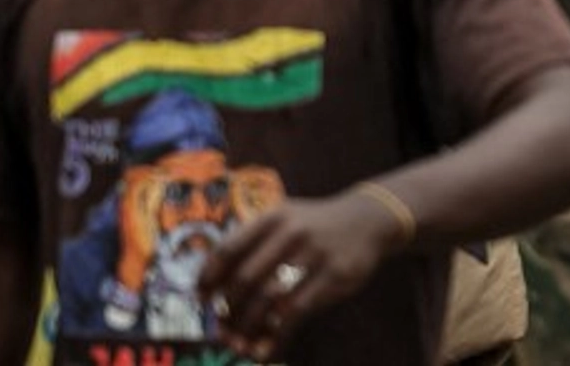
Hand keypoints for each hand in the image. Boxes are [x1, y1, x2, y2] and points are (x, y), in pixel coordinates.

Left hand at [201, 189, 408, 358]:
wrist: (369, 220)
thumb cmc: (315, 227)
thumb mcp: (285, 220)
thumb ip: (250, 245)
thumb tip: (208, 289)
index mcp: (273, 217)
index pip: (227, 249)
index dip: (207, 278)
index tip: (201, 300)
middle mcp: (291, 232)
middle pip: (244, 279)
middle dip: (227, 310)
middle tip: (221, 329)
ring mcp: (315, 253)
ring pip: (268, 299)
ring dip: (247, 327)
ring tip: (238, 344)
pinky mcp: (335, 275)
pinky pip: (296, 312)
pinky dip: (275, 337)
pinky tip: (265, 351)